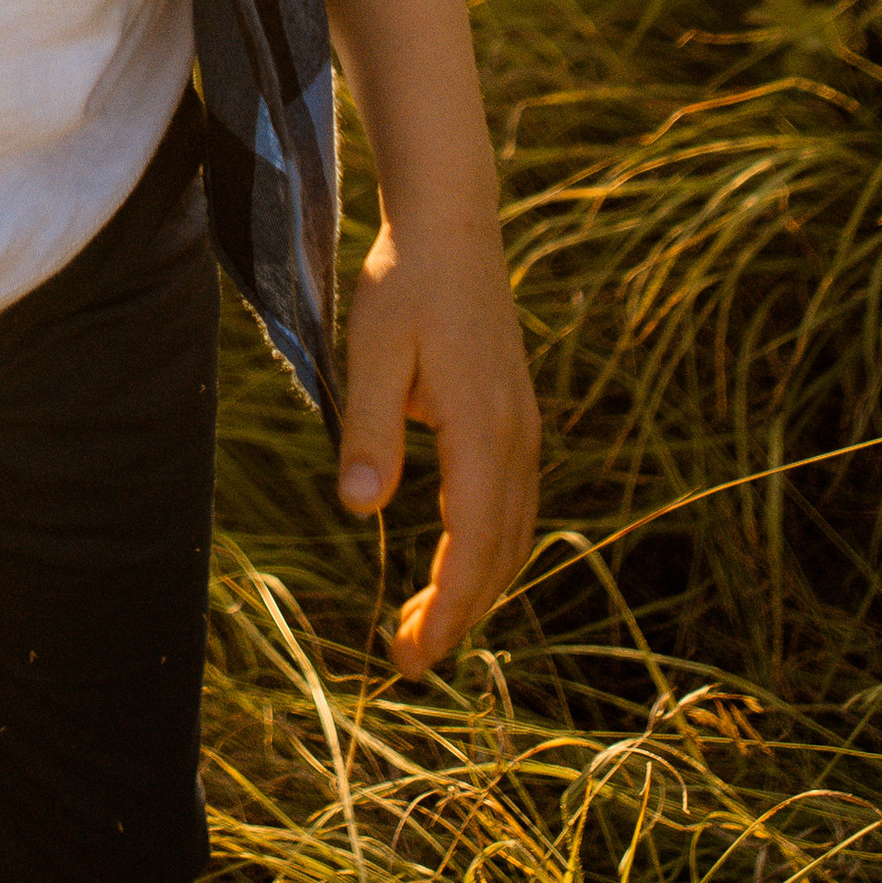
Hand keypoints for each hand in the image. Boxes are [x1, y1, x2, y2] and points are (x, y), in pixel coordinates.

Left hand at [336, 206, 540, 672]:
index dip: (450, 609)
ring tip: (425, 624)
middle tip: (408, 657)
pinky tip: (455, 561)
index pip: (475, 545)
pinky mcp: (516, 418)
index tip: (416, 655)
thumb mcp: (371, 348)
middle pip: (501, 553)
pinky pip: (513, 505)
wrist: (451, 226)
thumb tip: (358, 508)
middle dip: (461, 614)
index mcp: (482, 429)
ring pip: (513, 534)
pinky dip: (489, 550)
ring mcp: (523, 428)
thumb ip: (368, 425)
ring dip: (477, 587)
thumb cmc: (404, 283)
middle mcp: (515, 437)